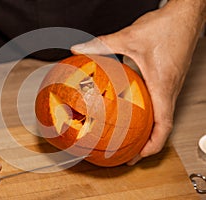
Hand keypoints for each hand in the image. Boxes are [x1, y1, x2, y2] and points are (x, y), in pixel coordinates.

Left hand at [71, 0, 204, 164]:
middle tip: (131, 152)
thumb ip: (102, 44)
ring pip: (163, 116)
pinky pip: (161, 103)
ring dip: (149, 130)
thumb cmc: (168, 27)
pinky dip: (150, 113)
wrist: (187, 15)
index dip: (153, 145)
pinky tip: (136, 109)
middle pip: (163, 127)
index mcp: (163, 85)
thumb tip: (80, 49)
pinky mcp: (169, 78)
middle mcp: (169, 89)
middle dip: (148, 143)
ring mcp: (171, 85)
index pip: (164, 125)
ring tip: (132, 137)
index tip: (139, 156)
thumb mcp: (129, 37)